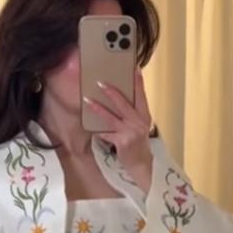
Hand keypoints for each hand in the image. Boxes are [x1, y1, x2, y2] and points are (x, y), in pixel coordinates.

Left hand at [84, 67, 153, 192]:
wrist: (141, 164)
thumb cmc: (138, 142)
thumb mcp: (140, 125)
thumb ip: (133, 112)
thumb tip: (119, 97)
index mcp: (145, 115)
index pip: (141, 95)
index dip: (138, 82)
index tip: (133, 68)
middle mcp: (139, 122)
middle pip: (124, 104)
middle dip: (112, 92)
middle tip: (100, 83)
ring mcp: (130, 132)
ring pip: (111, 118)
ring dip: (98, 109)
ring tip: (88, 101)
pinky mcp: (122, 142)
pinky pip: (106, 133)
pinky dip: (98, 130)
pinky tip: (90, 125)